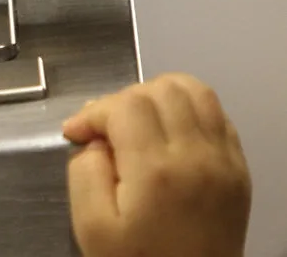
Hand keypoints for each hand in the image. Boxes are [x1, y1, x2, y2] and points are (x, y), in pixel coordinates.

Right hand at [63, 74, 250, 256]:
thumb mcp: (91, 227)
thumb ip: (84, 171)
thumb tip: (97, 137)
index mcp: (156, 170)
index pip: (125, 104)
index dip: (95, 111)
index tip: (77, 132)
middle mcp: (196, 154)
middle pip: (158, 89)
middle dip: (123, 100)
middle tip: (108, 131)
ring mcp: (224, 158)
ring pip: (192, 89)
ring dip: (158, 94)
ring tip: (139, 120)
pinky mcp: (239, 164)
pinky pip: (216, 111)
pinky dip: (188, 106)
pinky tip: (170, 129)